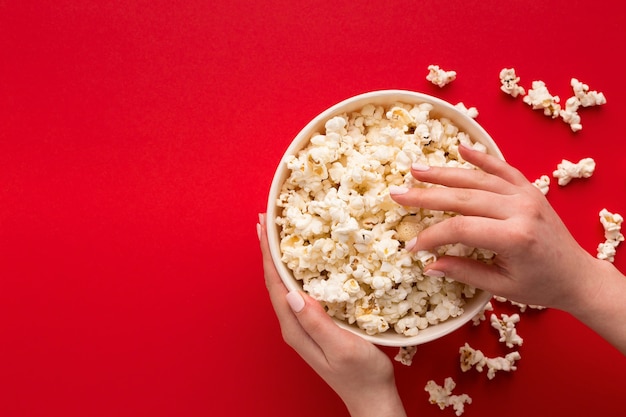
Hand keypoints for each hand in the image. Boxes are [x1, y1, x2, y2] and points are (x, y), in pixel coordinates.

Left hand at [258, 214, 406, 416]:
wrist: (372, 398)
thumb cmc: (362, 374)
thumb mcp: (341, 347)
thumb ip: (316, 322)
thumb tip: (292, 293)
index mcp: (295, 327)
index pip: (275, 284)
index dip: (268, 253)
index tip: (263, 227)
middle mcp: (293, 325)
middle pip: (275, 281)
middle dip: (269, 250)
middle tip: (267, 221)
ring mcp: (303, 326)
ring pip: (285, 285)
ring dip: (280, 258)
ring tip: (278, 234)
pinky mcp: (315, 325)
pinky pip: (299, 291)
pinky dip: (296, 271)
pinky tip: (303, 262)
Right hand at [389, 145, 625, 353]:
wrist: (577, 275)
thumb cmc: (540, 286)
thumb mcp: (501, 286)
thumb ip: (464, 272)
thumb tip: (428, 265)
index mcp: (514, 237)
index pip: (460, 229)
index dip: (431, 236)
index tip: (412, 246)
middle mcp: (520, 210)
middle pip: (463, 197)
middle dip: (426, 196)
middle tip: (397, 194)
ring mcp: (527, 195)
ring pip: (478, 179)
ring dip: (444, 173)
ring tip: (416, 170)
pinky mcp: (530, 189)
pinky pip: (503, 168)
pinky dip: (481, 157)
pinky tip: (460, 148)